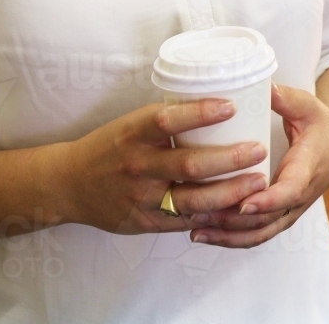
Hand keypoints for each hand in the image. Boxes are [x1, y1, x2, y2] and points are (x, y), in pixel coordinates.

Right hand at [53, 99, 268, 234]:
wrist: (69, 184)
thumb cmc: (110, 146)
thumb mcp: (131, 124)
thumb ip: (166, 123)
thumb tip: (213, 111)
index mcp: (134, 133)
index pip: (168, 120)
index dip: (201, 113)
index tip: (232, 106)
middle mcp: (138, 165)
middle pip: (189, 165)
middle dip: (229, 159)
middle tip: (258, 150)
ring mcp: (142, 197)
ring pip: (192, 199)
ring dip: (229, 192)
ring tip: (257, 182)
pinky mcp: (145, 222)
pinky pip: (185, 221)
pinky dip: (212, 215)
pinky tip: (236, 208)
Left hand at [188, 82, 328, 247]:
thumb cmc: (322, 125)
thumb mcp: (307, 106)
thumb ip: (284, 98)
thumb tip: (261, 85)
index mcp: (308, 167)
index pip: (290, 191)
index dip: (267, 200)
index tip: (243, 202)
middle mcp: (300, 195)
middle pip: (268, 219)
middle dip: (233, 221)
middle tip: (200, 213)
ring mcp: (292, 209)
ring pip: (261, 232)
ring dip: (228, 235)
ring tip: (196, 229)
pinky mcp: (283, 215)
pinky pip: (258, 233)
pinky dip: (233, 238)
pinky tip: (206, 234)